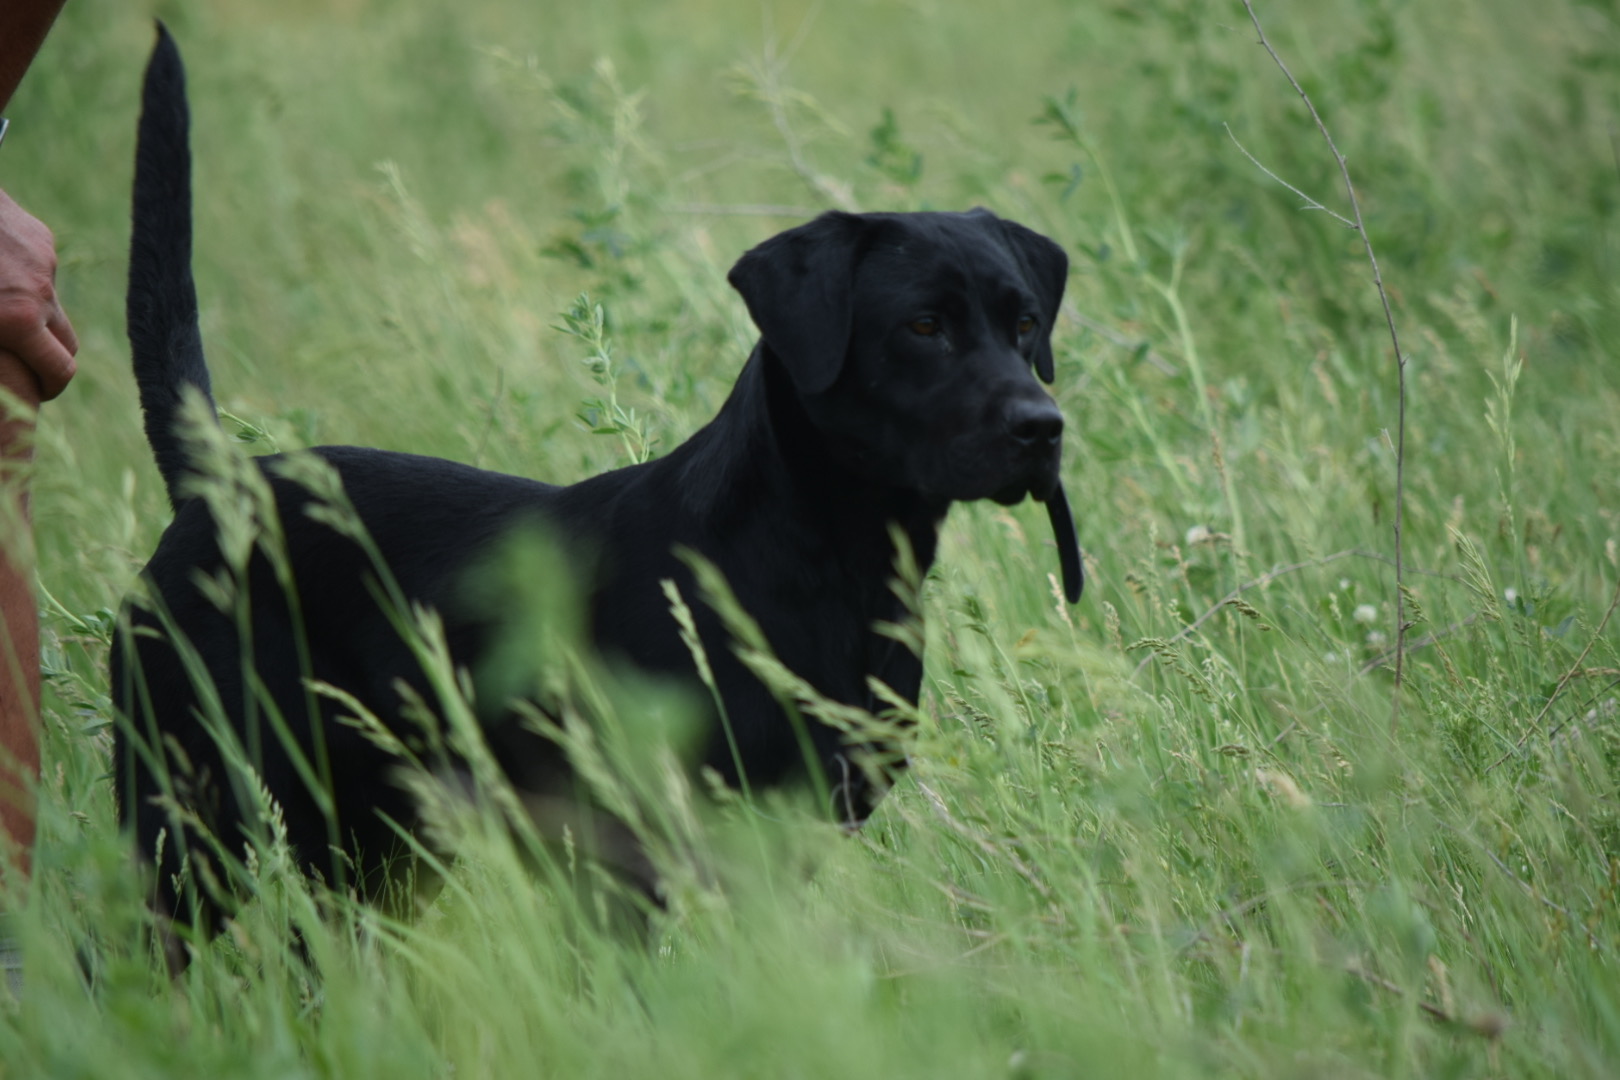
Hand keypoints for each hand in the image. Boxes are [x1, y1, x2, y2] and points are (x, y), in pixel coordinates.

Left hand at [0, 186, 76, 402]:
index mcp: (18, 320)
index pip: (61, 369)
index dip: (50, 388)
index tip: (36, 394)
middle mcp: (41, 295)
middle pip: (69, 342)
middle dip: (51, 359)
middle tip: (26, 366)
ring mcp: (44, 263)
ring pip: (50, 303)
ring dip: (33, 314)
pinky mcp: (40, 237)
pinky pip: (40, 269)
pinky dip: (23, 277)